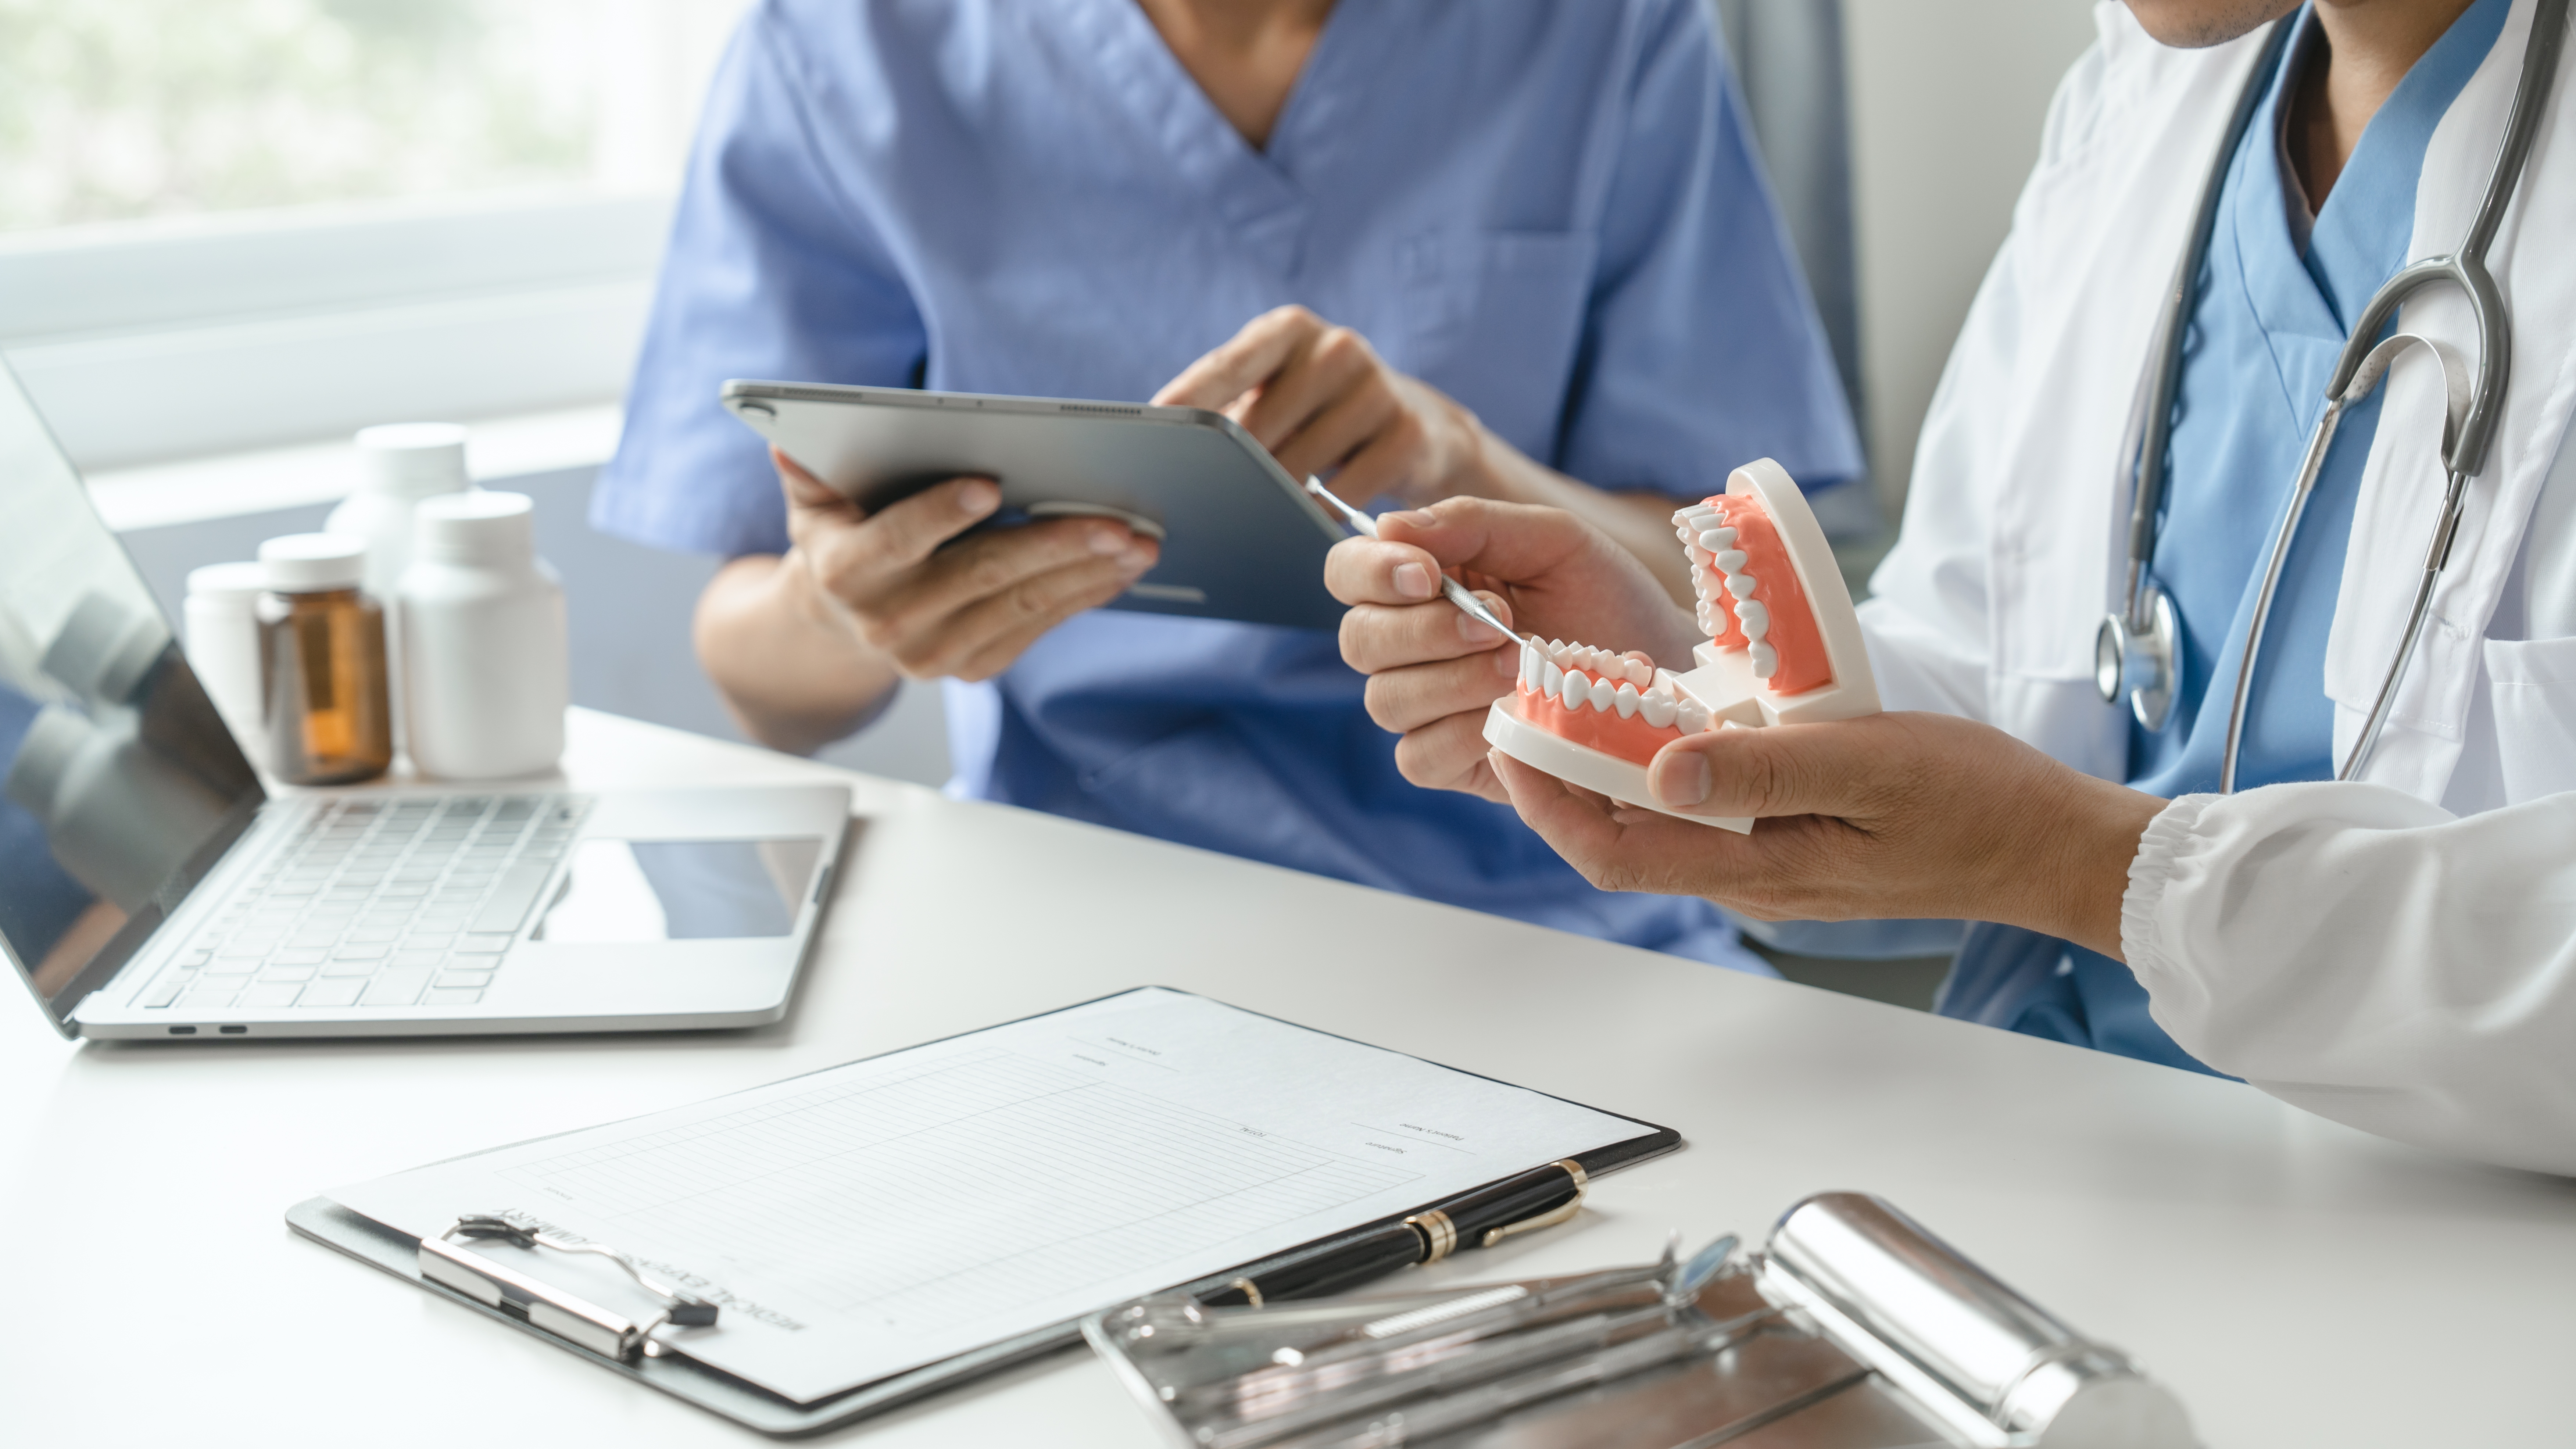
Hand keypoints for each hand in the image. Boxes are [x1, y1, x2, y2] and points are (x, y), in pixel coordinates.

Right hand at [775, 448, 1158, 681]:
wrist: (839, 620)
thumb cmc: (839, 535)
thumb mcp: (812, 500)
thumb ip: (806, 468)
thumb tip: (789, 443)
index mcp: (848, 571)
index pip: (898, 539)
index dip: (940, 513)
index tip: (989, 483)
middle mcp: (889, 622)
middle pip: (982, 575)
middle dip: (1055, 544)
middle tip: (1116, 520)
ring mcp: (934, 654)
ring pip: (1021, 606)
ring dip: (1087, 574)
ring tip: (1139, 542)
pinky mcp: (971, 668)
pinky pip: (1036, 628)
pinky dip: (1083, 598)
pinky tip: (1120, 571)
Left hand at [1155, 305, 1482, 505]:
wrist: (1419, 430)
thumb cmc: (1318, 415)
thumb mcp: (1275, 395)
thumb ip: (1229, 407)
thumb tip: (1168, 458)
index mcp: (1288, 330)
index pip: (1228, 365)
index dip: (1189, 398)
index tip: (1155, 426)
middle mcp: (1335, 348)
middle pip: (1259, 427)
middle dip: (1232, 471)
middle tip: (1211, 502)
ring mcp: (1376, 388)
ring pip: (1299, 465)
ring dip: (1275, 498)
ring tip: (1266, 512)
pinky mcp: (1408, 434)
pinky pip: (1344, 493)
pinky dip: (1319, 516)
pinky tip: (1308, 523)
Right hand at [1325, 496, 1699, 799]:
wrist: (1667, 673)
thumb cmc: (1609, 600)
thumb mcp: (1553, 541)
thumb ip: (1472, 524)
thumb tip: (1390, 525)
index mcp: (1423, 582)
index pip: (1349, 571)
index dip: (1372, 572)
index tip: (1428, 574)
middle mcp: (1411, 645)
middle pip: (1359, 640)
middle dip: (1424, 630)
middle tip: (1499, 622)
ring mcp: (1427, 708)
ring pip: (1385, 699)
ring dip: (1451, 680)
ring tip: (1520, 667)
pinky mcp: (1451, 762)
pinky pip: (1418, 756)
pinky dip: (1459, 734)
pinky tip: (1508, 716)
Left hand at [1488, 712, 2164, 956]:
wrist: (2047, 844)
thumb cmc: (1974, 801)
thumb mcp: (1868, 764)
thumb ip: (1762, 771)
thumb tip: (1659, 769)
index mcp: (1759, 870)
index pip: (1613, 852)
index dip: (1547, 801)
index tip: (1508, 738)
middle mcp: (1752, 882)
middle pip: (1624, 841)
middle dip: (1565, 780)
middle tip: (1531, 705)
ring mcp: (1774, 869)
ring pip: (1664, 827)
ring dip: (1617, 772)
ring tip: (1587, 701)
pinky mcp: (1798, 846)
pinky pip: (1710, 816)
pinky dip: (1674, 771)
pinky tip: (1674, 722)